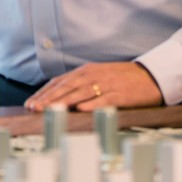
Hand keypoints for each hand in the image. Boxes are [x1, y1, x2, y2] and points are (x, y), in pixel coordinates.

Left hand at [23, 61, 163, 112]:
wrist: (151, 76)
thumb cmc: (122, 78)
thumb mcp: (98, 76)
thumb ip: (79, 84)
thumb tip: (58, 96)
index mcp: (86, 71)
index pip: (60, 82)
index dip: (44, 93)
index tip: (31, 103)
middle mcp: (94, 75)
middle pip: (67, 87)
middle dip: (48, 98)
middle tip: (34, 108)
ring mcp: (107, 84)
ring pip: (81, 92)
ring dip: (63, 102)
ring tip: (49, 110)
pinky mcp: (120, 94)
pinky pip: (104, 99)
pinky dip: (91, 104)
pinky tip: (80, 110)